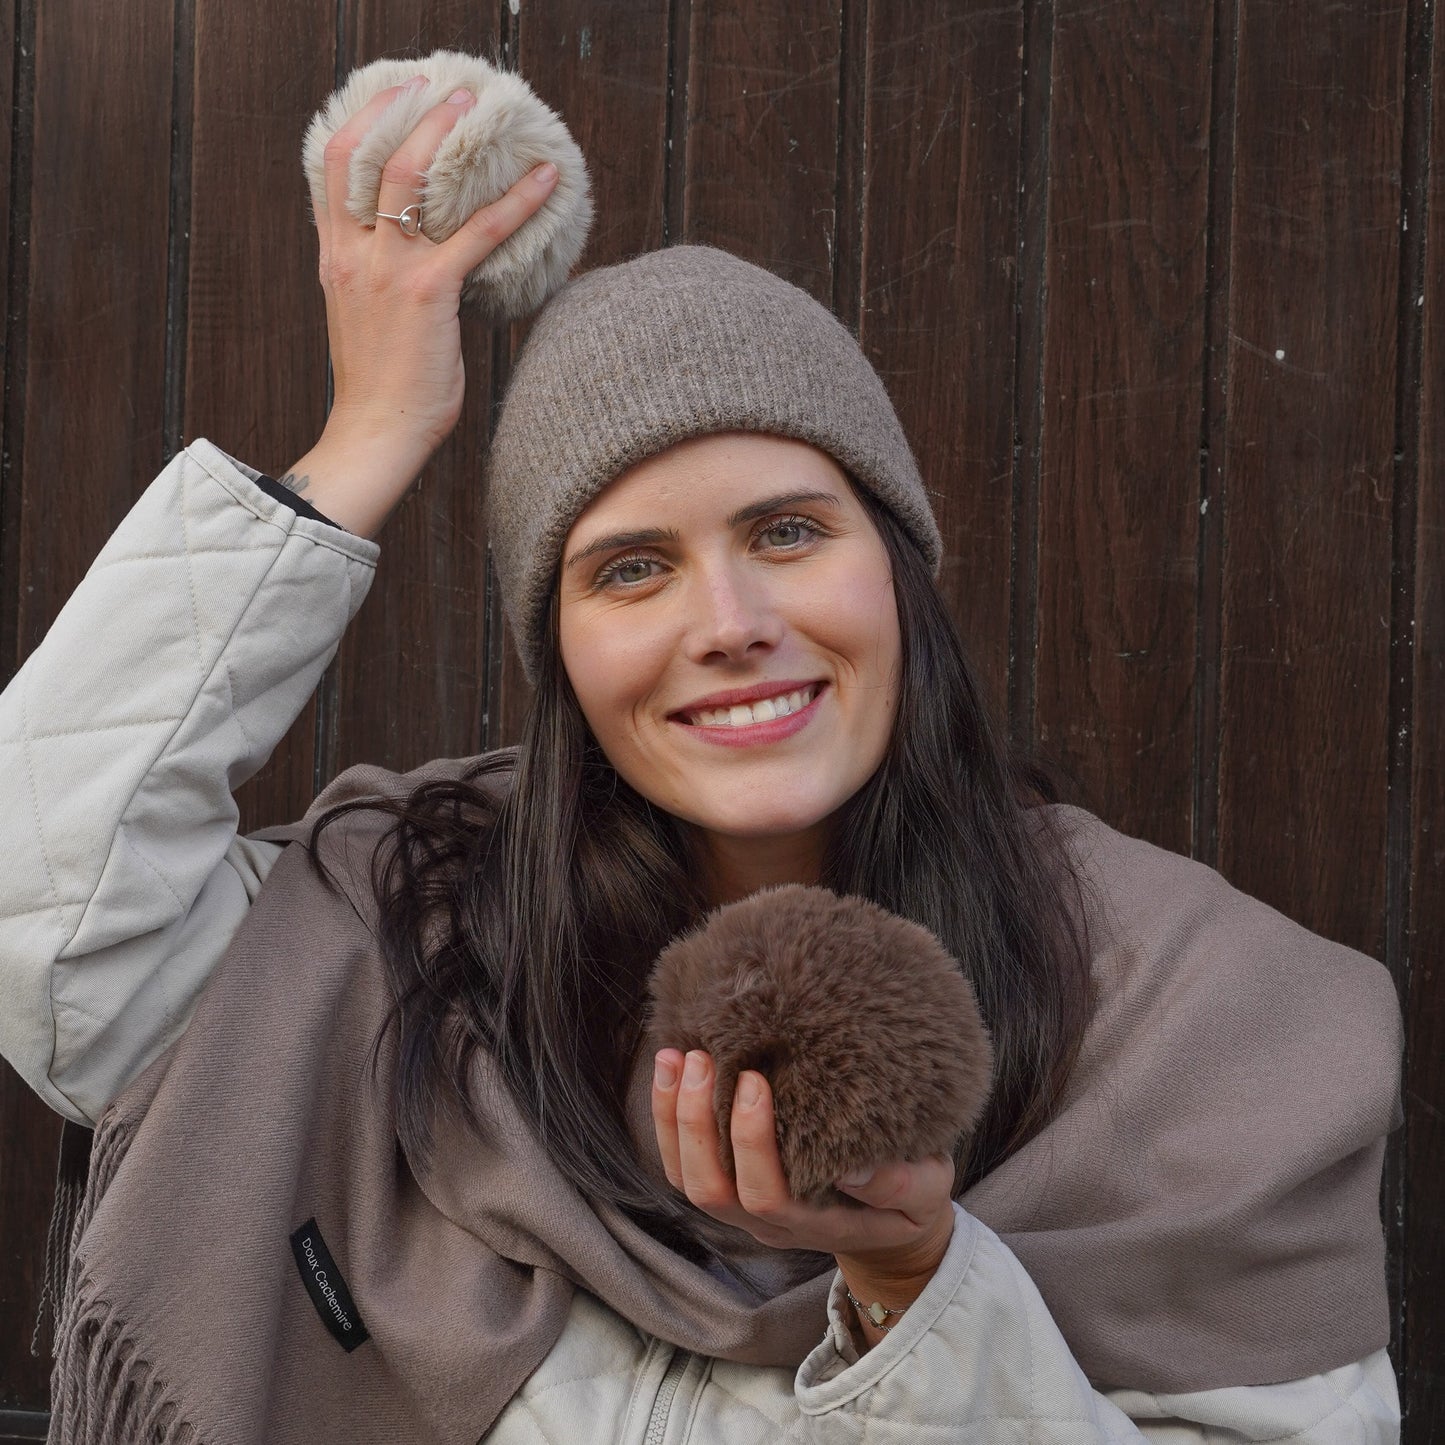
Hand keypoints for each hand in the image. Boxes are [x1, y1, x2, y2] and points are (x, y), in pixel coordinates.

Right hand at [285, 75, 558, 536]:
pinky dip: (516, 202)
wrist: (376, 433)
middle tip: (440, 91)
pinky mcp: (427, 292)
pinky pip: (478, 232)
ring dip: (445, 135)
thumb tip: (422, 265)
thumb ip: (379, 282)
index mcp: (335, 259)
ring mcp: (388, 270)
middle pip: (366, 155)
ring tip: (475, 109)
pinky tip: (545, 182)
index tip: (387, 101)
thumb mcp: (365, 322)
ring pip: (410, 177)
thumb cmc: (382, 390)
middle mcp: (354, 254)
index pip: (330, 171)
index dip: (357, 126)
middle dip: (405, 113)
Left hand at [652, 1049, 955, 1323]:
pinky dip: (668, 1118)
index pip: (765, 1194)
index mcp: (815, 1223)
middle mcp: (768, 1222)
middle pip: (710, 1188)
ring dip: (673, 1117)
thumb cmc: (910, 1200)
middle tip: (702, 1058)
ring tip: (674, 1056)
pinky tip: (671, 1070)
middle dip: (697, 1122)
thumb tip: (850, 1166)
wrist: (887, 1228)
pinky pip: (682, 1162)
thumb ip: (899, 1183)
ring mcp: (743, 1207)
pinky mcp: (730, 1184)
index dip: (750, 1142)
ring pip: (686, 1177)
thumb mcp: (926, 1193)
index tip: (755, 1080)